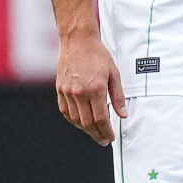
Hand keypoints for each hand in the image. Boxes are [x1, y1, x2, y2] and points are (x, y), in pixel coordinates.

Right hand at [55, 26, 126, 142]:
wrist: (77, 41)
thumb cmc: (99, 56)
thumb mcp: (114, 74)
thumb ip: (118, 96)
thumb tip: (123, 115)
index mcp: (95, 89)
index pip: (100, 118)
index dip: (106, 131)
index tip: (111, 138)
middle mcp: (79, 93)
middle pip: (87, 122)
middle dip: (97, 134)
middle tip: (104, 141)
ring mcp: (67, 91)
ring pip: (75, 119)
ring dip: (85, 129)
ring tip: (95, 133)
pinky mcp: (59, 89)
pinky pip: (65, 110)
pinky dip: (73, 120)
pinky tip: (81, 123)